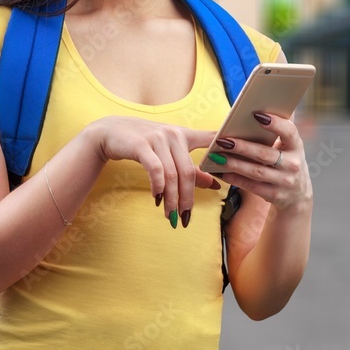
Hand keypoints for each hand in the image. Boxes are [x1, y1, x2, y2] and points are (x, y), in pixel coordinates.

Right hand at [88, 116, 219, 224]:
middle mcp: (174, 135)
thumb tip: (214, 183)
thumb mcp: (169, 153)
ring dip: (171, 199)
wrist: (110, 132)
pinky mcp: (141, 145)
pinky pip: (155, 170)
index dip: (225, 149)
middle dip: (188, 198)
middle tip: (186, 218)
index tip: (239, 162)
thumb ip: (191, 168)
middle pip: (188, 172)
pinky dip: (158, 187)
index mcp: (185, 134)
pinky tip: (157, 200)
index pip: (211, 138)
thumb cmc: (144, 143)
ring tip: (170, 216)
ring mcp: (158, 139)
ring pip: (172, 175)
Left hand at [210, 112, 312, 211]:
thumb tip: (274, 100)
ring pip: (256, 171)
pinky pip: (250, 186)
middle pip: (265, 154)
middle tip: (223, 140)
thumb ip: (282, 127)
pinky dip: (234, 178)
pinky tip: (220, 171)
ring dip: (234, 164)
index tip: (257, 115)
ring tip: (217, 156)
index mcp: (297, 147)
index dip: (275, 123)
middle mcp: (293, 165)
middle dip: (243, 147)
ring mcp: (284, 182)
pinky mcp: (273, 195)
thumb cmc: (288, 162)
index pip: (289, 132)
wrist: (297, 195)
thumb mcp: (291, 146)